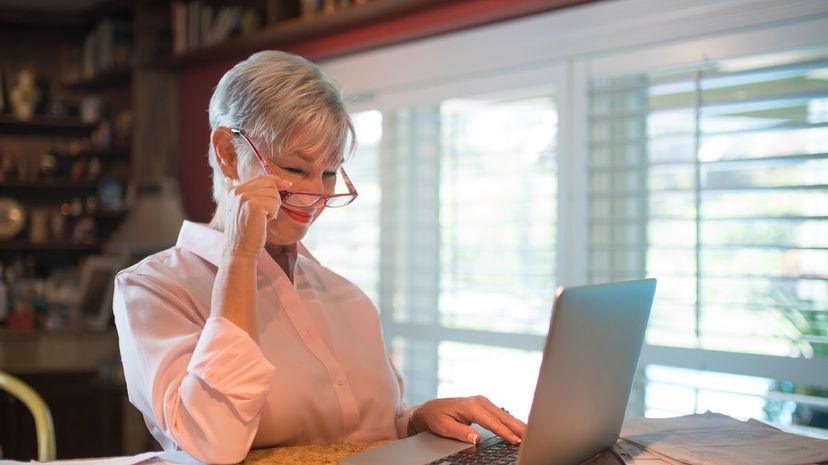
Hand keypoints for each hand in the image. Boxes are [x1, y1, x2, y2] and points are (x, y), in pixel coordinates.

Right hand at [223, 175, 290, 258]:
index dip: (276, 181)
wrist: (240, 251)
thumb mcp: (248, 208)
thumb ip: (258, 194)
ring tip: (261, 219)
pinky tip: (263, 223)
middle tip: (264, 214)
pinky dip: (273, 214)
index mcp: (233, 190)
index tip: (288, 185)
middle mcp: (237, 191)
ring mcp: (244, 197)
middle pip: (269, 183)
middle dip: (274, 198)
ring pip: (274, 193)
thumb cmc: (248, 232)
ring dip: (273, 208)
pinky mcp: (254, 205)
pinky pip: (275, 204)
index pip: (261, 178)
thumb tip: (284, 182)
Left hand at [410, 396, 525, 444]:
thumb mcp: (444, 427)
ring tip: (528, 433)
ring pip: (503, 414)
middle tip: (529, 436)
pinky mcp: (484, 405)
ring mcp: (482, 402)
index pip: (491, 422)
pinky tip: (517, 428)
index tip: (514, 440)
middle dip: (516, 427)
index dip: (504, 432)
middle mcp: (479, 401)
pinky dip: (510, 421)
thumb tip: (476, 438)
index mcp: (470, 406)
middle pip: (502, 416)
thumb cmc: (436, 417)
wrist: (431, 409)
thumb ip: (461, 432)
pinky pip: (500, 414)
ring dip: (516, 424)